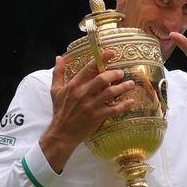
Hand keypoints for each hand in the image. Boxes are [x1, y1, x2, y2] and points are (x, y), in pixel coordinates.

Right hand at [40, 50, 134, 171]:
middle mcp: (83, 94)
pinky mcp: (97, 117)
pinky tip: (131, 101)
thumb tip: (58, 57)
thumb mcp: (55, 91)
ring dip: (122, 87)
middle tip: (121, 72)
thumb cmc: (60, 111)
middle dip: (114, 74)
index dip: (101, 59)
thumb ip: (58, 73)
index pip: (89, 68)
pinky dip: (124, 105)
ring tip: (130, 84)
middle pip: (102, 79)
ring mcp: (91, 105)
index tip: (111, 53)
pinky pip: (114, 109)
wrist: (61, 133)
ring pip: (110, 93)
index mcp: (74, 85)